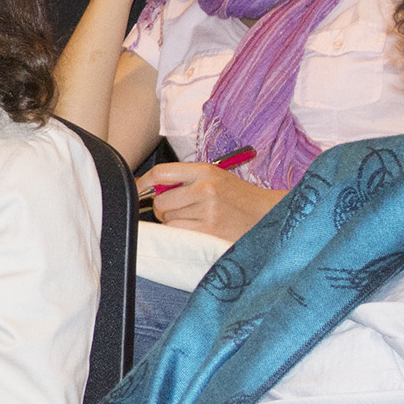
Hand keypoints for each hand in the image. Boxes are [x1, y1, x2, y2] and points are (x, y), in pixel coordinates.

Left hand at [137, 163, 285, 240]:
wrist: (267, 213)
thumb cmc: (238, 196)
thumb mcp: (215, 177)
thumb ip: (185, 179)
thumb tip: (151, 188)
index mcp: (205, 171)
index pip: (161, 172)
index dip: (143, 182)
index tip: (137, 189)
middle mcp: (205, 189)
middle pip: (160, 200)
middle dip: (163, 207)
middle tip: (179, 208)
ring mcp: (207, 211)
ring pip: (167, 219)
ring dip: (173, 221)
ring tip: (193, 218)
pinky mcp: (209, 231)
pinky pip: (178, 232)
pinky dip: (181, 232)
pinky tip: (196, 228)